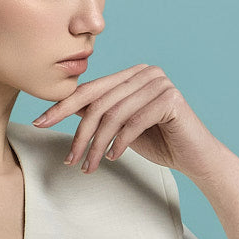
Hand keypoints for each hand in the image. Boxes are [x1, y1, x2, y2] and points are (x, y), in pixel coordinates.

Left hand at [32, 63, 238, 182]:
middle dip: (80, 134)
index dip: (63, 107)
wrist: (197, 157)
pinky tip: (114, 158)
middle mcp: (145, 72)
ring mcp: (159, 82)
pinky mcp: (170, 98)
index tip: (40, 122)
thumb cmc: (160, 143)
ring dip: (98, 145)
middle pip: (99, 103)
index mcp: (131, 74)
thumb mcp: (122, 127)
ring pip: (114, 115)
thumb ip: (101, 115)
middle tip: (70, 160)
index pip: (90, 89)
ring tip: (90, 167)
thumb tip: (67, 111)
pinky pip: (134, 122)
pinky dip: (121, 142)